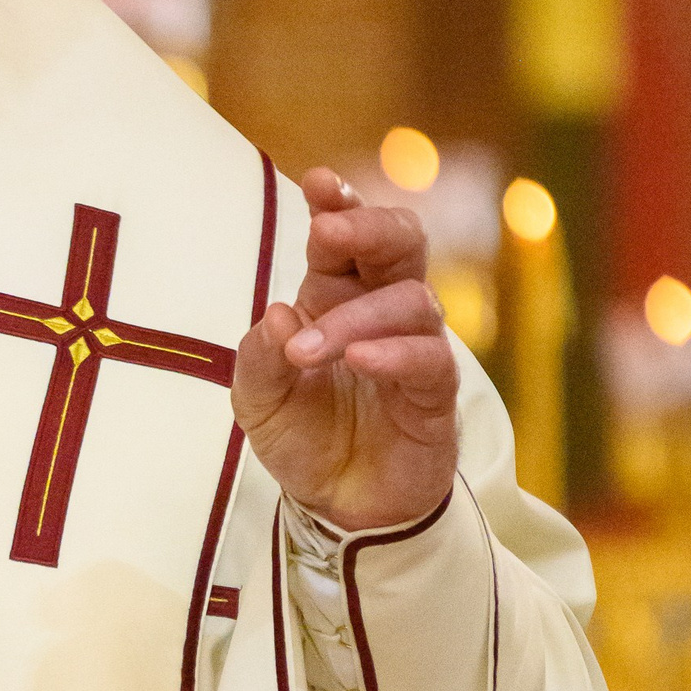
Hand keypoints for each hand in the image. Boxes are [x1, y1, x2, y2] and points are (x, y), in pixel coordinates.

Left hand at [232, 170, 457, 532]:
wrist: (338, 507)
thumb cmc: (302, 438)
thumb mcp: (256, 402)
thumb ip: (258, 358)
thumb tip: (279, 313)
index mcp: (334, 296)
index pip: (344, 237)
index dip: (339, 204)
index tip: (318, 183)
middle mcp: (379, 311)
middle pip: (401, 242)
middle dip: (369, 226)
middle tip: (326, 233)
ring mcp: (413, 349)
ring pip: (410, 300)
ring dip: (355, 318)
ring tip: (309, 351)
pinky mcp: (435, 395)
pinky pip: (430, 359)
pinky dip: (394, 352)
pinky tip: (361, 359)